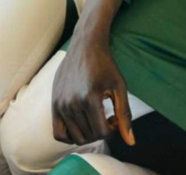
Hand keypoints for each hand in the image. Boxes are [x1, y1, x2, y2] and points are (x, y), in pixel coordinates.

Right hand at [52, 0, 131, 146]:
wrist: (85, 44)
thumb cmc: (105, 64)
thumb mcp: (119, 86)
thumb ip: (125, 115)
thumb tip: (131, 142)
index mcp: (90, 98)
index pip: (102, 133)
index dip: (112, 130)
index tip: (115, 117)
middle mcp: (72, 103)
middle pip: (89, 136)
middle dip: (101, 131)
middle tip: (107, 117)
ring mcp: (60, 104)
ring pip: (75, 137)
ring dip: (88, 133)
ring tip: (95, 117)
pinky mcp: (54, 103)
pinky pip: (58, 133)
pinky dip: (70, 135)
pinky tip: (81, 122)